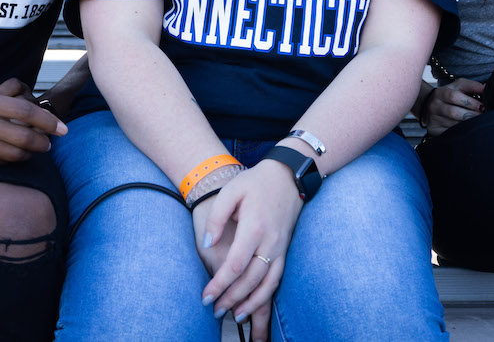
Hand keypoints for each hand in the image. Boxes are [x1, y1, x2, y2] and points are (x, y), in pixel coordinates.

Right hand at [0, 77, 67, 179]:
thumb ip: (7, 94)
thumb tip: (37, 97)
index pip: (24, 109)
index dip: (47, 119)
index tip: (61, 127)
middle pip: (23, 133)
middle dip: (43, 141)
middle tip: (50, 143)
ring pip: (15, 152)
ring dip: (31, 153)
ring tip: (35, 150)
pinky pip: (1, 163)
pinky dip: (14, 161)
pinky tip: (17, 158)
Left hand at [196, 163, 301, 340]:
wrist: (287, 176)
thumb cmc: (255, 183)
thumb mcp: (231, 191)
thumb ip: (217, 218)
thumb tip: (208, 244)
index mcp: (254, 227)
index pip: (236, 264)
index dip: (220, 284)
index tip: (206, 296)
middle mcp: (270, 241)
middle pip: (251, 279)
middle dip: (232, 298)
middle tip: (214, 311)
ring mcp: (280, 247)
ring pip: (267, 283)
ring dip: (251, 303)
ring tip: (234, 316)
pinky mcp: (285, 250)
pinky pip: (277, 278)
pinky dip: (266, 295)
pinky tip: (253, 303)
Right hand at [419, 78, 484, 136]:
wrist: (429, 106)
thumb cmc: (449, 95)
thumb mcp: (458, 87)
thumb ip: (471, 86)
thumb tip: (486, 88)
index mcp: (440, 93)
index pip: (454, 96)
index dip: (470, 102)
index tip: (482, 106)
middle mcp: (434, 106)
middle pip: (454, 112)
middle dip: (471, 115)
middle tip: (482, 116)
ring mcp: (433, 119)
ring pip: (453, 124)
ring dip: (468, 124)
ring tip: (477, 123)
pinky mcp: (434, 129)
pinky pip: (450, 133)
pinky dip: (460, 132)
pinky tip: (467, 129)